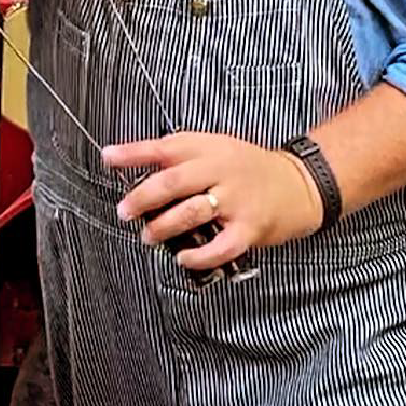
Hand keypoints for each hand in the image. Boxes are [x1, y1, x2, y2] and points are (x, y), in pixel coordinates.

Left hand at [103, 132, 322, 270]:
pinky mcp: (249, 227)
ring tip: (148, 235)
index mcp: (209, 148)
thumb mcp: (217, 148)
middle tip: (124, 211)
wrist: (297, 183)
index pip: (165, 147)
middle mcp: (221, 169)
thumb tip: (139, 168)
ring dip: (163, 227)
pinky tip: (184, 258)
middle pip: (173, 181)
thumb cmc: (249, 168)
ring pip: (191, 213)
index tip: (108, 157)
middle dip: (143, 197)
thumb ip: (183, 157)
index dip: (134, 152)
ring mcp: (236, 199)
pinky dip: (197, 256)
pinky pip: (219, 246)